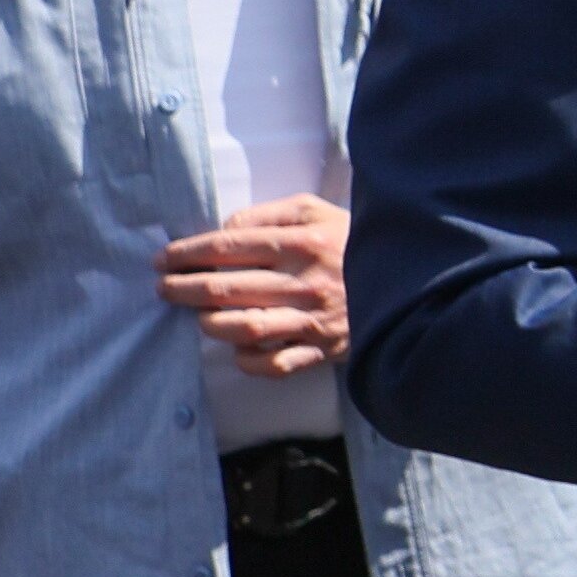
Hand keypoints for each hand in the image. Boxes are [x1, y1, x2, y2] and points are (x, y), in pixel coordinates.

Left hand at [156, 196, 350, 374]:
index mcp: (302, 242)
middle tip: (165, 289)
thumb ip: (268, 214)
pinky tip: (239, 349)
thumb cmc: (353, 242)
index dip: (187, 253)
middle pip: (227, 288)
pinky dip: (248, 360)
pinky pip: (275, 364)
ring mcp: (314, 319)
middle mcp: (305, 282)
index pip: (229, 246)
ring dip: (212, 323)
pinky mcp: (324, 349)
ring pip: (245, 328)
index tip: (163, 259)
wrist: (413, 281)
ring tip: (201, 316)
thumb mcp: (316, 212)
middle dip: (185, 289)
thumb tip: (225, 230)